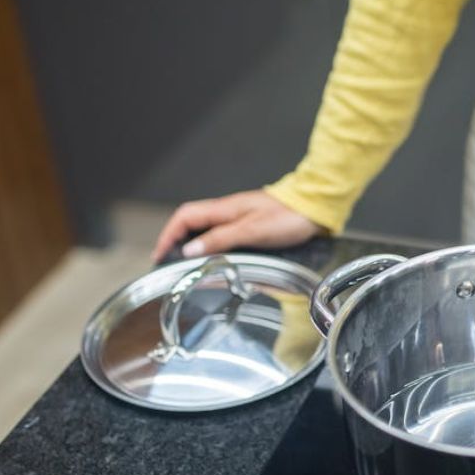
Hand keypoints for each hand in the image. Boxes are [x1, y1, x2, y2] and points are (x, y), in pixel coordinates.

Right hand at [150, 190, 322, 261]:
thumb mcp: (252, 230)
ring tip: (186, 265)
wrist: (314, 209)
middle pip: (191, 223)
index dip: (168, 235)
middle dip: (175, 241)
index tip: (160, 254)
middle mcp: (227, 212)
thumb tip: (190, 250)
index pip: (184, 217)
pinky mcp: (249, 226)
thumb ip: (221, 239)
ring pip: (205, 230)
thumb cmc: (288, 217)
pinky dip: (211, 246)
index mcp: (224, 209)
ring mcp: (238, 218)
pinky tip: (214, 259)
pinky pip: (221, 235)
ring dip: (192, 245)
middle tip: (168, 263)